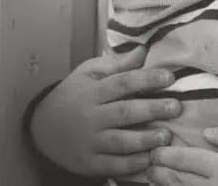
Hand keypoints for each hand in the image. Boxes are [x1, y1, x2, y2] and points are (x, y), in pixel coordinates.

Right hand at [30, 47, 181, 175]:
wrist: (41, 129)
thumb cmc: (73, 96)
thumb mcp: (88, 74)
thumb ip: (116, 64)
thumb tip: (143, 51)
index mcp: (93, 92)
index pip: (122, 83)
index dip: (146, 79)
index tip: (170, 77)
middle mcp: (91, 118)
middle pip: (124, 113)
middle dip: (152, 110)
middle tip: (176, 107)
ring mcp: (89, 143)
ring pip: (119, 142)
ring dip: (145, 140)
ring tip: (166, 136)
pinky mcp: (88, 164)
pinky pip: (112, 166)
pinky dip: (132, 165)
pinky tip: (150, 159)